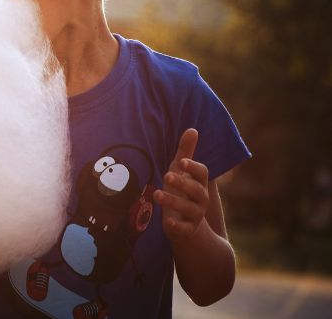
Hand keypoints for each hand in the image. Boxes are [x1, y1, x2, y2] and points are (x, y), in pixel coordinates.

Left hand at [154, 128, 209, 242]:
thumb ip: (186, 152)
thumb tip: (192, 129)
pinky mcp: (186, 230)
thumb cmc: (181, 191)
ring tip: (156, 194)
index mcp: (199, 183)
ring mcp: (195, 215)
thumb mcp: (180, 172)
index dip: (193, 167)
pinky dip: (177, 226)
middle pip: (196, 190)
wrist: (186, 225)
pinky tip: (168, 222)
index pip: (202, 173)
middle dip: (182, 183)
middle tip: (166, 176)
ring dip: (173, 201)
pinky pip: (184, 228)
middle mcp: (201, 199)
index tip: (182, 162)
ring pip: (189, 208)